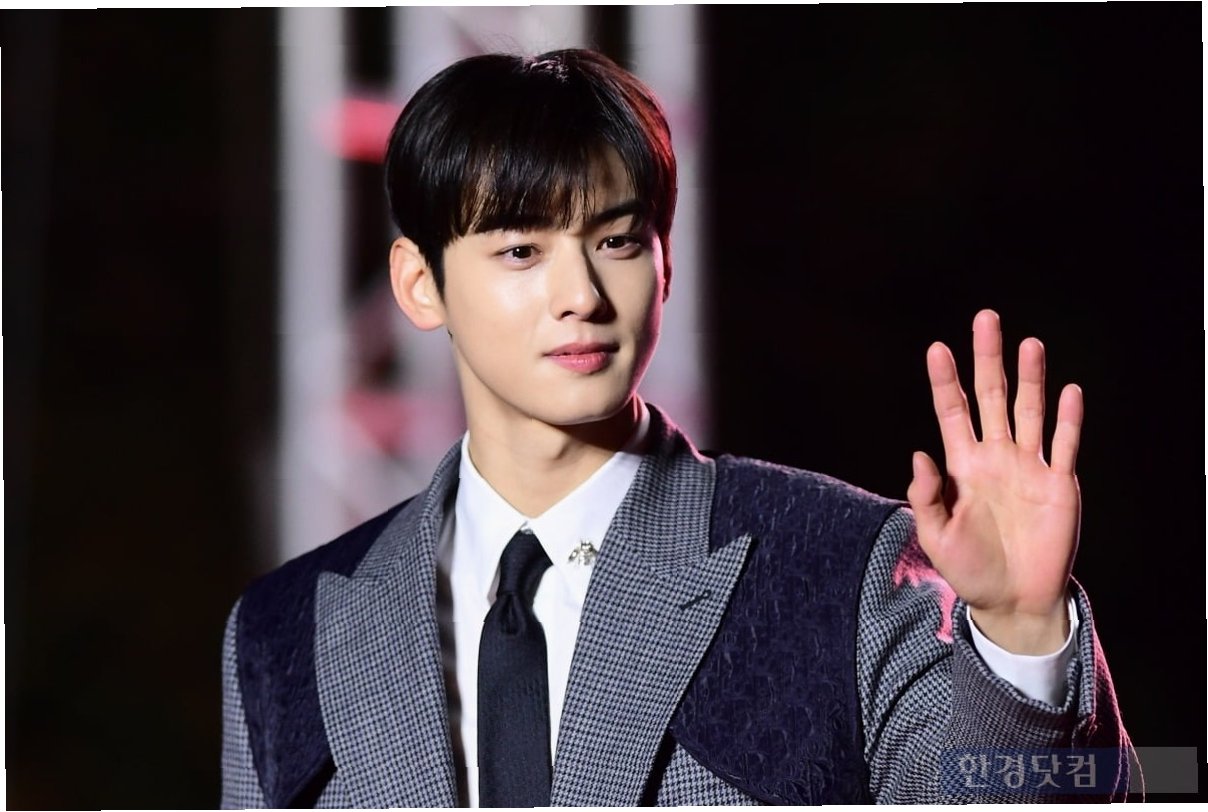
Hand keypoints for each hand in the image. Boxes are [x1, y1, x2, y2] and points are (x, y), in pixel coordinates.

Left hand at [907, 309, 1079, 653]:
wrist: (1013, 601)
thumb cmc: (969, 569)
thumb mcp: (935, 537)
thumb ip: (926, 497)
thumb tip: (920, 454)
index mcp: (962, 467)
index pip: (951, 412)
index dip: (945, 381)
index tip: (937, 348)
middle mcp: (995, 457)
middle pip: (991, 397)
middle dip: (988, 360)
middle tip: (986, 319)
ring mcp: (1029, 467)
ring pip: (1030, 411)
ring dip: (1031, 378)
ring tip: (1029, 344)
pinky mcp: (1058, 485)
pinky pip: (1063, 446)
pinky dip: (1067, 420)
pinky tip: (1069, 391)